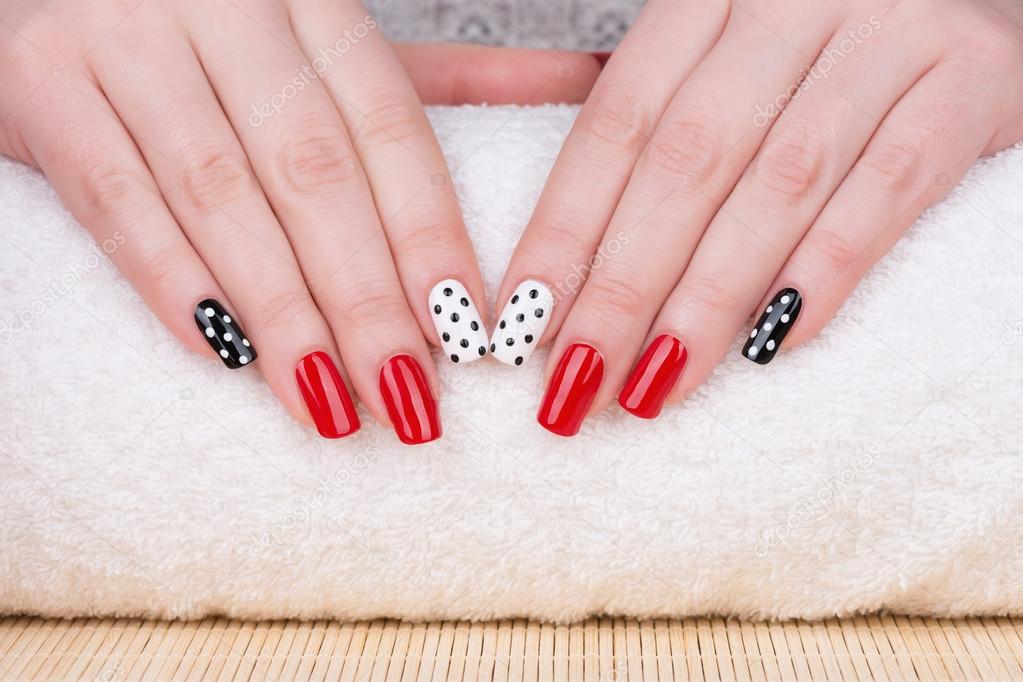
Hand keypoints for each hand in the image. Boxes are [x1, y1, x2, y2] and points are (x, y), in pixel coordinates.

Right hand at [0, 1, 600, 442]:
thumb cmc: (220, 36)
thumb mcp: (330, 47)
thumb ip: (446, 76)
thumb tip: (578, 78)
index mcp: (312, 3)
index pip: (391, 130)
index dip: (431, 238)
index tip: (469, 336)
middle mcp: (225, 9)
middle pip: (315, 172)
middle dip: (366, 297)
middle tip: (409, 401)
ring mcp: (126, 42)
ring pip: (223, 195)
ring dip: (284, 312)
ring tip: (331, 404)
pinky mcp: (42, 86)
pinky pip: (117, 198)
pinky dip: (174, 281)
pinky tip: (228, 357)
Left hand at [494, 0, 1022, 434]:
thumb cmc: (818, 55)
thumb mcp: (726, 66)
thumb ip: (656, 134)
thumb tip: (557, 271)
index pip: (616, 123)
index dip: (563, 231)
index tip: (524, 326)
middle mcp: (789, 0)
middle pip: (686, 160)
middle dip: (622, 286)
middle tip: (577, 381)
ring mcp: (886, 32)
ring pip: (777, 183)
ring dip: (706, 298)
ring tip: (654, 386)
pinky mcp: (969, 80)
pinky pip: (889, 188)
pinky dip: (825, 272)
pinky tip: (769, 344)